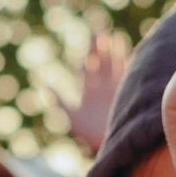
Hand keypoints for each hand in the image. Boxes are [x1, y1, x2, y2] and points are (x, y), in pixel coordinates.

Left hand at [63, 30, 130, 155]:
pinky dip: (129, 64)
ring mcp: (115, 90)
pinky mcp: (127, 93)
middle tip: (98, 31)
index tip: (89, 38)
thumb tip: (44, 85)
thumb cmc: (88, 134)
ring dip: (113, 52)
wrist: (110, 145)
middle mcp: (102, 88)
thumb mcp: (70, 116)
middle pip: (100, 63)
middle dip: (99, 48)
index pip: (87, 67)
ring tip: (112, 36)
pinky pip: (128, 75)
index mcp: (88, 91)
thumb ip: (58, 100)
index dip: (88, 53)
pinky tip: (131, 52)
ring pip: (114, 66)